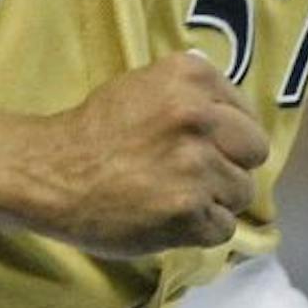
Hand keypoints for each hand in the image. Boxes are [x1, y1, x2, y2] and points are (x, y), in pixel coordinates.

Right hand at [31, 50, 270, 256]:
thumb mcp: (142, 84)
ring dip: (215, 201)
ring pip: (242, 193)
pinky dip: (200, 230)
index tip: (206, 146)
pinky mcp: (188, 212)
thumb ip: (188, 88)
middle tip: (199, 175)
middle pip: (255, 151)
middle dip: (232, 165)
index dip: (228, 135)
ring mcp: (197, 166)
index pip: (246, 114)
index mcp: (192, 77)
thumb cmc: (95, 129)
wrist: (52, 173)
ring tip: (178, 198)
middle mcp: (200, 116)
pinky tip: (171, 219)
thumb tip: (221, 87)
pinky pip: (222, 229)